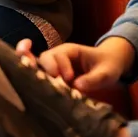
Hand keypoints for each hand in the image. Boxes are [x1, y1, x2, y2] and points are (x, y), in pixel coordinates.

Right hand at [15, 38, 135, 93]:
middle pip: (44, 58)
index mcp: (70, 51)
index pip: (59, 55)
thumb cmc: (108, 65)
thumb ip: (94, 79)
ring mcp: (54, 67)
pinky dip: (32, 78)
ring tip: (36, 85)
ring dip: (35, 74)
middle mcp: (58, 56)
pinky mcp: (53, 78)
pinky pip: (39, 76)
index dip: (61, 66)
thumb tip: (77, 86)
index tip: (69, 79)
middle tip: (54, 82)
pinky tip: (28, 86)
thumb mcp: (107, 72)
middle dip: (45, 69)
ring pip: (38, 67)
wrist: (109, 65)